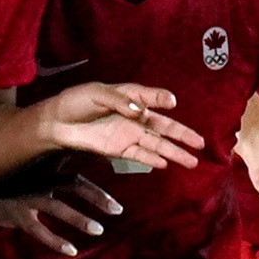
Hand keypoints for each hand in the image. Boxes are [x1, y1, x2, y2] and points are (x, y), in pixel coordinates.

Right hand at [0, 178, 125, 257]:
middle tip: (118, 211)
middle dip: (97, 198)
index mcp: (45, 173)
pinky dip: (56, 240)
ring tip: (99, 230)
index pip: (78, 178)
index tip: (117, 206)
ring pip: (58, 207)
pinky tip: (71, 250)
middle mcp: (39, 181)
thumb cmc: (9, 185)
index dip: (98, 191)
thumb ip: (53, 175)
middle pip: (73, 186)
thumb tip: (77, 177)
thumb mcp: (30, 175)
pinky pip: (39, 229)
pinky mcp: (16, 214)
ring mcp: (27, 197)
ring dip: (80, 218)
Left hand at [37, 82, 207, 173]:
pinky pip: (140, 154)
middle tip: (202, 143)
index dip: (161, 99)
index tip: (171, 103)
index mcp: (130, 97)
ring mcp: (128, 134)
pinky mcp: (119, 149)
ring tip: (192, 161)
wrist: (56, 123)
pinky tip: (165, 163)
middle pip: (163, 126)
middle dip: (182, 134)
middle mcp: (134, 116)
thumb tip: (141, 113)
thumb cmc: (75, 102)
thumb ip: (120, 101)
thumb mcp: (96, 94)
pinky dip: (152, 159)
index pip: (151, 97)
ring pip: (156, 144)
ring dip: (174, 152)